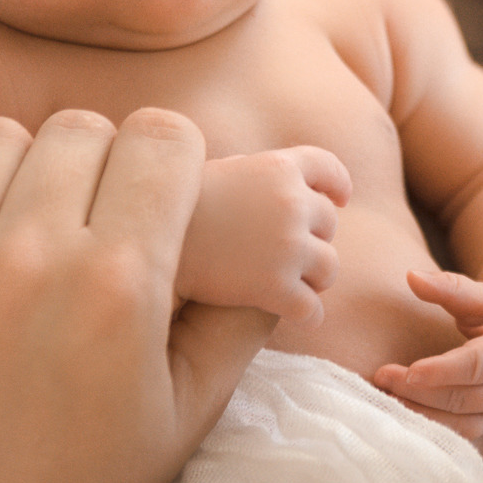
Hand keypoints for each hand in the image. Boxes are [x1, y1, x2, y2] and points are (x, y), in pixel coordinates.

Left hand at [0, 108, 272, 482]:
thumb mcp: (187, 412)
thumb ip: (240, 317)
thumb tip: (275, 241)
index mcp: (120, 285)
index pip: (162, 137)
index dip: (172, 159)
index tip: (160, 195)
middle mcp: (30, 259)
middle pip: (83, 128)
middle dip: (103, 163)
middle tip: (96, 219)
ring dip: (22, 167)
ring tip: (24, 224)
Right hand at [177, 146, 352, 324]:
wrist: (142, 242)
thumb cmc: (171, 207)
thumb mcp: (217, 171)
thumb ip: (253, 174)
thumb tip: (278, 181)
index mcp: (277, 166)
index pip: (327, 168)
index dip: (337, 183)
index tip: (339, 198)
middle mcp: (291, 203)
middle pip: (328, 223)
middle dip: (314, 237)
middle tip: (291, 252)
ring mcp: (287, 247)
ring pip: (330, 268)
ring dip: (317, 277)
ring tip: (299, 285)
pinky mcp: (276, 289)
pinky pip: (312, 308)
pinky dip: (309, 314)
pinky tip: (300, 316)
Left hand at [374, 271, 482, 439]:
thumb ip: (452, 288)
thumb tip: (411, 276)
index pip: (479, 365)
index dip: (445, 371)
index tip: (410, 370)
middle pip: (463, 397)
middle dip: (420, 391)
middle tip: (381, 375)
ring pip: (459, 422)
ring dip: (420, 413)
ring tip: (385, 396)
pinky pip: (460, 434)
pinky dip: (430, 427)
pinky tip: (402, 413)